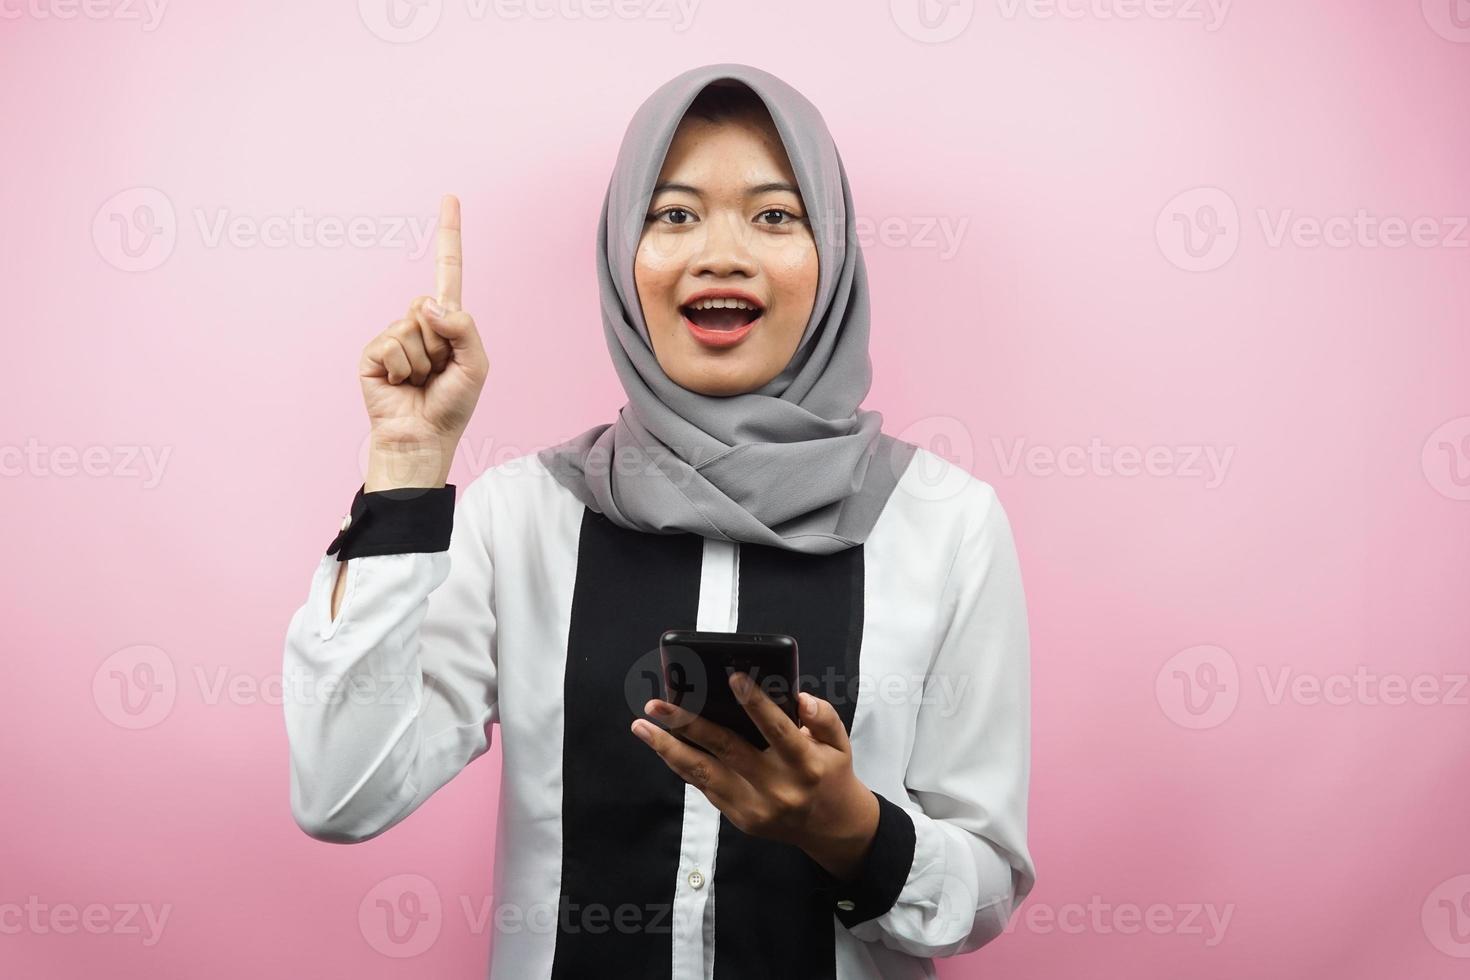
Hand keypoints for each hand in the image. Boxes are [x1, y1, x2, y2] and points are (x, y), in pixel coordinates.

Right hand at [358, 194, 488, 488]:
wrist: (421, 437)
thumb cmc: (452, 405)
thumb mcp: (475, 365)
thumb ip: (464, 328)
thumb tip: (428, 304)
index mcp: (447, 322)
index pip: (447, 271)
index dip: (449, 235)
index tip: (451, 196)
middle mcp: (419, 323)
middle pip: (431, 306)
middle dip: (441, 343)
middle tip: (437, 372)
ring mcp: (394, 336)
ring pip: (412, 328)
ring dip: (422, 361)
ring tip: (420, 382)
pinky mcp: (372, 352)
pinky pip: (392, 344)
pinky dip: (400, 367)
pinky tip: (399, 384)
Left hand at [632, 672, 880, 881]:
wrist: (830, 828)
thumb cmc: (831, 774)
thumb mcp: (839, 743)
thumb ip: (824, 717)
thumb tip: (801, 697)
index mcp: (805, 764)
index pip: (778, 730)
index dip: (756, 704)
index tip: (733, 678)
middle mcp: (777, 787)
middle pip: (727, 750)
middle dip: (688, 724)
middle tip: (657, 704)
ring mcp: (755, 807)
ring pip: (704, 773)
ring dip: (669, 748)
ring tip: (642, 726)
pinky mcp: (740, 818)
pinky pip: (705, 787)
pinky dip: (681, 764)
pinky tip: (661, 744)